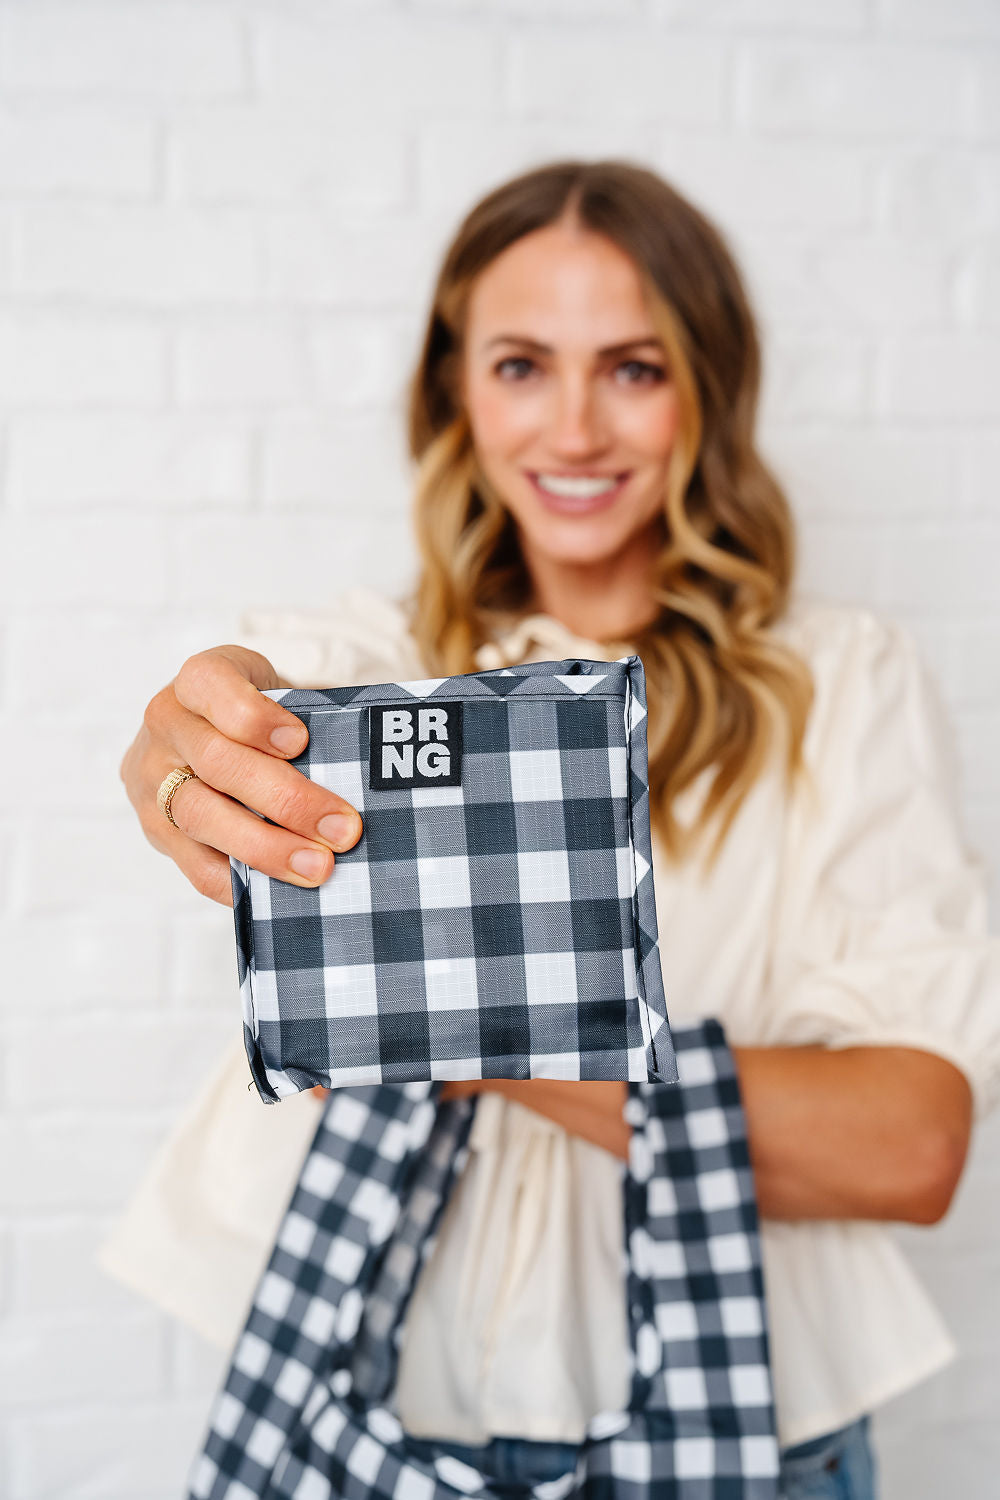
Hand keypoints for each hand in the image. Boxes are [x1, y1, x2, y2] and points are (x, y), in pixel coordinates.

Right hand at [120, 644, 362, 906]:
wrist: (215, 735)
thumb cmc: (264, 715)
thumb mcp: (284, 695)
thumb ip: (314, 718)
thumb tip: (364, 767)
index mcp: (199, 679)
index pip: (211, 685)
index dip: (254, 717)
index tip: (301, 741)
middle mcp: (166, 724)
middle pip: (217, 763)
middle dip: (286, 799)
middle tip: (342, 828)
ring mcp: (152, 779)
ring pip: (201, 817)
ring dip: (266, 847)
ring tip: (318, 866)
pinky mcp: (157, 829)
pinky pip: (194, 864)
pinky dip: (240, 881)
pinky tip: (281, 889)